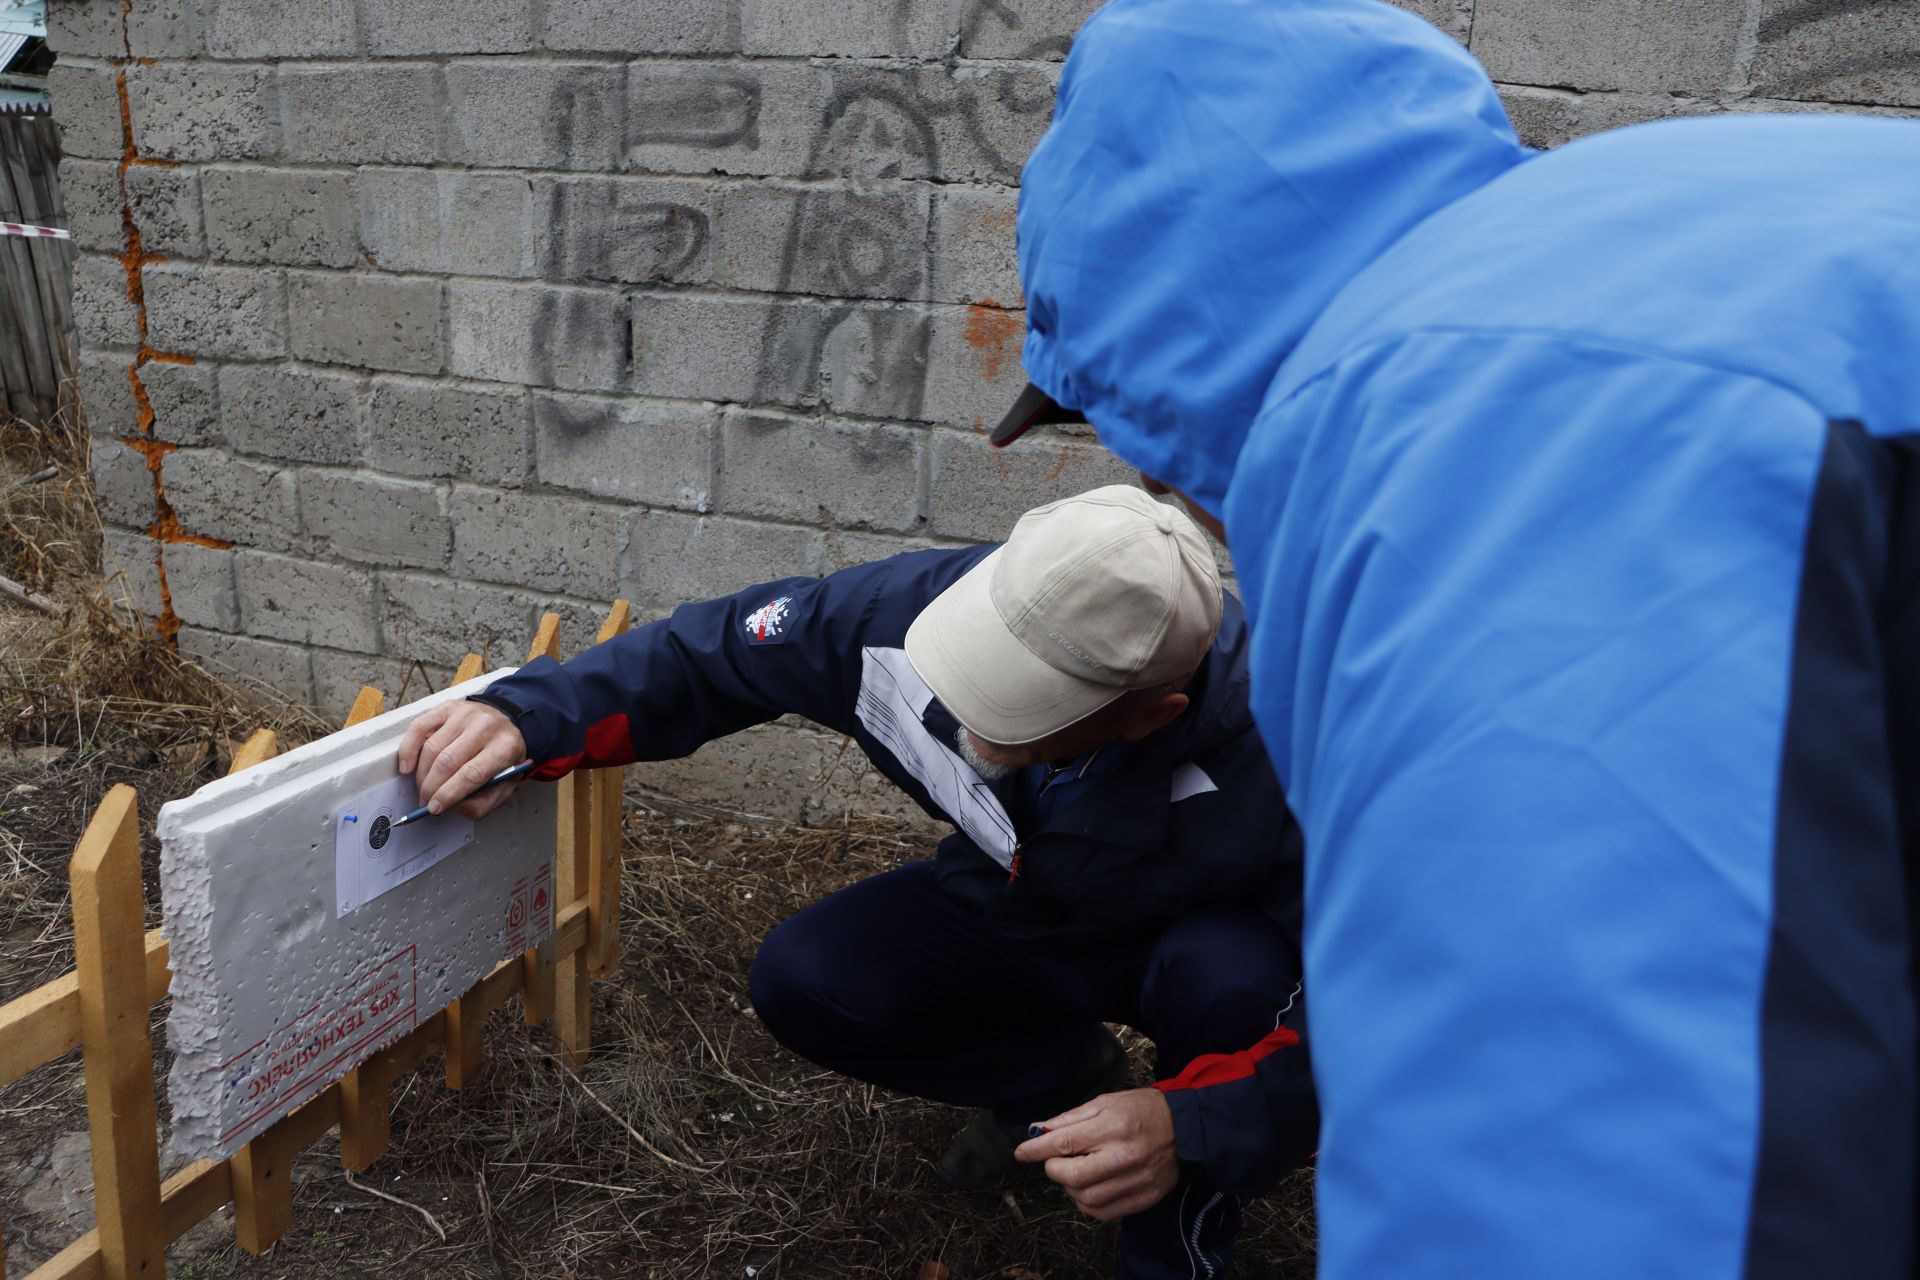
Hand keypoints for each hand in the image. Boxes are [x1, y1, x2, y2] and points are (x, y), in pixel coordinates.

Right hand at [396, 701, 528, 819]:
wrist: (507, 725)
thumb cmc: (503, 758)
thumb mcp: (504, 785)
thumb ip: (481, 802)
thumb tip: (449, 806)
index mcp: (505, 747)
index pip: (471, 773)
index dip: (448, 794)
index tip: (435, 808)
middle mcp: (486, 726)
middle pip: (448, 761)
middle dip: (431, 787)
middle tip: (425, 800)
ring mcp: (466, 714)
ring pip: (432, 747)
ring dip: (421, 773)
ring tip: (423, 786)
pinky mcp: (448, 708)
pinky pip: (419, 727)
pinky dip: (408, 748)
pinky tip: (407, 766)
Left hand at [1014, 1088, 1180, 1221]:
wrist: (1186, 1128)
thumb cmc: (1141, 1110)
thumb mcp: (1105, 1102)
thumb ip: (1070, 1119)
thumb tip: (1038, 1131)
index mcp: (1113, 1126)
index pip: (1064, 1142)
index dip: (1037, 1150)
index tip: (1021, 1153)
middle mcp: (1124, 1156)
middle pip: (1074, 1176)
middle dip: (1054, 1170)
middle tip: (1055, 1162)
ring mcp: (1136, 1181)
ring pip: (1087, 1199)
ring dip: (1070, 1189)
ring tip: (1075, 1174)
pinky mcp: (1145, 1198)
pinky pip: (1104, 1213)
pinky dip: (1088, 1205)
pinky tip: (1089, 1190)